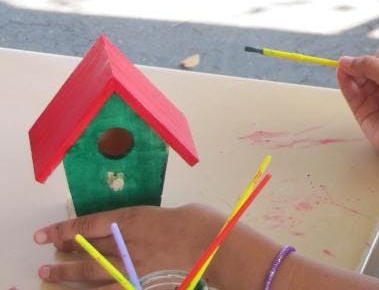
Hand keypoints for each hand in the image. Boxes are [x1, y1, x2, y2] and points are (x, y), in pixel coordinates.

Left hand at [34, 203, 224, 286]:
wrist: (214, 244)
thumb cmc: (197, 221)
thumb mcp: (164, 214)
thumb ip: (143, 223)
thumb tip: (130, 232)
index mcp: (132, 219)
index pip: (88, 225)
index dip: (64, 229)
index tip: (46, 234)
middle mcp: (126, 243)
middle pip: (86, 250)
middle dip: (63, 254)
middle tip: (46, 259)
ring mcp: (133, 267)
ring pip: (92, 273)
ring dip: (69, 275)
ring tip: (52, 275)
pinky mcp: (141, 285)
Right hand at [337, 46, 378, 176]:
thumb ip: (372, 65)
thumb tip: (347, 60)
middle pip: (369, 65)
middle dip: (362, 64)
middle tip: (357, 66)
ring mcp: (375, 97)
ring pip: (358, 78)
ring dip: (350, 71)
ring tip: (344, 67)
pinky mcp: (363, 110)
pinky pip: (351, 92)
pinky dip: (344, 82)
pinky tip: (341, 73)